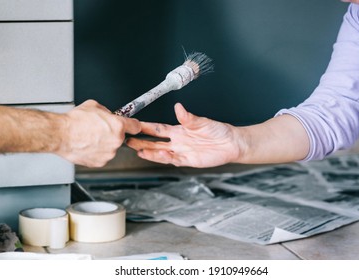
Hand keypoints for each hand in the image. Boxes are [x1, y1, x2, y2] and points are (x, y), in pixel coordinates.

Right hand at [57, 100, 140, 166]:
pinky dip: (96, 152)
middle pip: (120, 137)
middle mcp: (116, 140)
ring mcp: (108, 153)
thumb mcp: (94, 106)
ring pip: (111, 147)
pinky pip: (102, 156)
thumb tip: (108, 114)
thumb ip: (106, 111)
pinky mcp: (100, 162)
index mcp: (117, 125)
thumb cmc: (74, 121)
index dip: (132, 125)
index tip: (132, 126)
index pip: (136, 126)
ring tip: (89, 137)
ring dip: (104, 143)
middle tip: (98, 129)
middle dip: (112, 133)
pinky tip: (87, 145)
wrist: (61, 135)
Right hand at [126, 103, 240, 166]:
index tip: (133, 125)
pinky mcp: (188, 160)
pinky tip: (158, 155)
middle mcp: (177, 141)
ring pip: (161, 152)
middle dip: (141, 141)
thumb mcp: (202, 122)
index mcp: (178, 130)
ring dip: (149, 152)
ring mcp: (181, 151)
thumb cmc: (218, 131)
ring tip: (138, 150)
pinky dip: (165, 158)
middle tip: (128, 139)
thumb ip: (188, 118)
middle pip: (155, 142)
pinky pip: (174, 160)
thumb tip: (178, 108)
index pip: (157, 129)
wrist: (230, 143)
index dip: (145, 127)